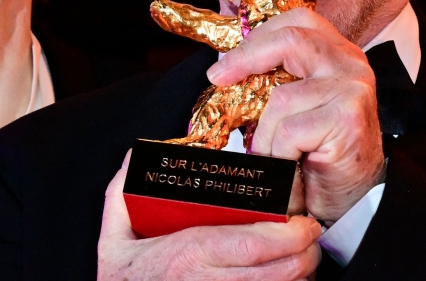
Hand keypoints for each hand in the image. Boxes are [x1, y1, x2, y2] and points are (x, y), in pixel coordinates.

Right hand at [97, 151, 321, 280]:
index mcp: (186, 255)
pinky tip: (285, 279)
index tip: (303, 223)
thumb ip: (123, 192)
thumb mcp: (114, 236)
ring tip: (303, 257)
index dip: (287, 236)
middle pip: (277, 272)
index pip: (250, 244)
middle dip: (305, 254)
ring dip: (299, 276)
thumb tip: (138, 156)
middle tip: (312, 237)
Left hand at [207, 7, 385, 222]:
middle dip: (246, 59)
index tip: (224, 64)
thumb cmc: (321, 152)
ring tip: (274, 158)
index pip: (297, 22)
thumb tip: (225, 69)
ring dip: (266, 137)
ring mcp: (352, 88)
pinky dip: (279, 155)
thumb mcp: (298, 105)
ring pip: (281, 98)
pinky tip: (291, 169)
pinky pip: (289, 131)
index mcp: (337, 52)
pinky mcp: (347, 118)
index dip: (257, 37)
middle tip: (218, 79)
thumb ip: (278, 79)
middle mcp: (350, 63)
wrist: (356, 198)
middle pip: (289, 41)